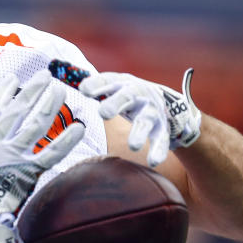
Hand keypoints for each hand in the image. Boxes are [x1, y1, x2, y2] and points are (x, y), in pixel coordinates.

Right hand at [0, 72, 84, 242]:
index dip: (3, 92)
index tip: (13, 78)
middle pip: (18, 111)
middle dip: (32, 91)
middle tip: (46, 76)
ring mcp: (12, 157)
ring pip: (35, 125)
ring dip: (49, 104)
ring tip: (61, 89)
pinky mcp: (28, 173)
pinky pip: (51, 154)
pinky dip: (66, 140)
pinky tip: (79, 126)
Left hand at [79, 69, 200, 166]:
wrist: (160, 99)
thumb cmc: (126, 94)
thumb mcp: (113, 86)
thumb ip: (97, 87)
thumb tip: (81, 87)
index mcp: (123, 84)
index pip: (108, 81)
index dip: (97, 85)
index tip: (84, 90)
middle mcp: (139, 95)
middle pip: (127, 97)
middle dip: (116, 103)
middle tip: (103, 112)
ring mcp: (151, 112)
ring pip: (145, 121)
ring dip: (139, 133)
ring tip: (133, 146)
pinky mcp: (162, 129)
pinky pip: (161, 140)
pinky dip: (158, 151)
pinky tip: (153, 162)